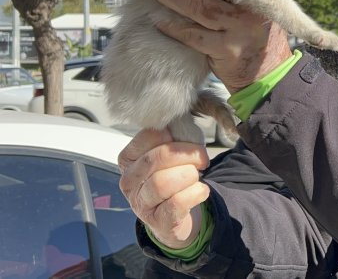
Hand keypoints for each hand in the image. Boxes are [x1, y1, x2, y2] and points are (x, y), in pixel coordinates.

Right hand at [118, 129, 210, 248]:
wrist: (174, 217)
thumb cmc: (172, 178)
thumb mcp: (169, 156)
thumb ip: (174, 138)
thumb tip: (185, 121)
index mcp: (129, 158)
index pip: (150, 136)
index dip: (177, 136)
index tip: (191, 142)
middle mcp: (129, 180)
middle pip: (158, 158)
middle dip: (187, 155)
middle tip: (202, 159)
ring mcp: (140, 203)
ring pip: (163, 182)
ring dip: (190, 175)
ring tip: (197, 177)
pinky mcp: (157, 221)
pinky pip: (177, 203)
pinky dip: (195, 193)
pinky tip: (201, 190)